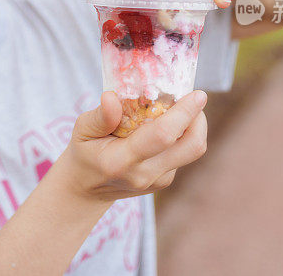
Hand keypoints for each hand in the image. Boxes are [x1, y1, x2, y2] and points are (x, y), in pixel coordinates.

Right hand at [59, 90, 207, 202]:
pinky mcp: (165, 181)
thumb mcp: (82, 130)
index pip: (162, 136)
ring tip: (179, 107)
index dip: (184, 114)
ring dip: (193, 125)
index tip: (198, 94)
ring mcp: (158, 181)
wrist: (87, 189)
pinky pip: (184, 153)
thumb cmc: (85, 151)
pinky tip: (166, 124)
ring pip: (192, 150)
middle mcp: (144, 174)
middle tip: (193, 98)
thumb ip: (100, 116)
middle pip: (191, 147)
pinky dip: (182, 134)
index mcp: (121, 161)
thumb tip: (112, 97)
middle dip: (199, 119)